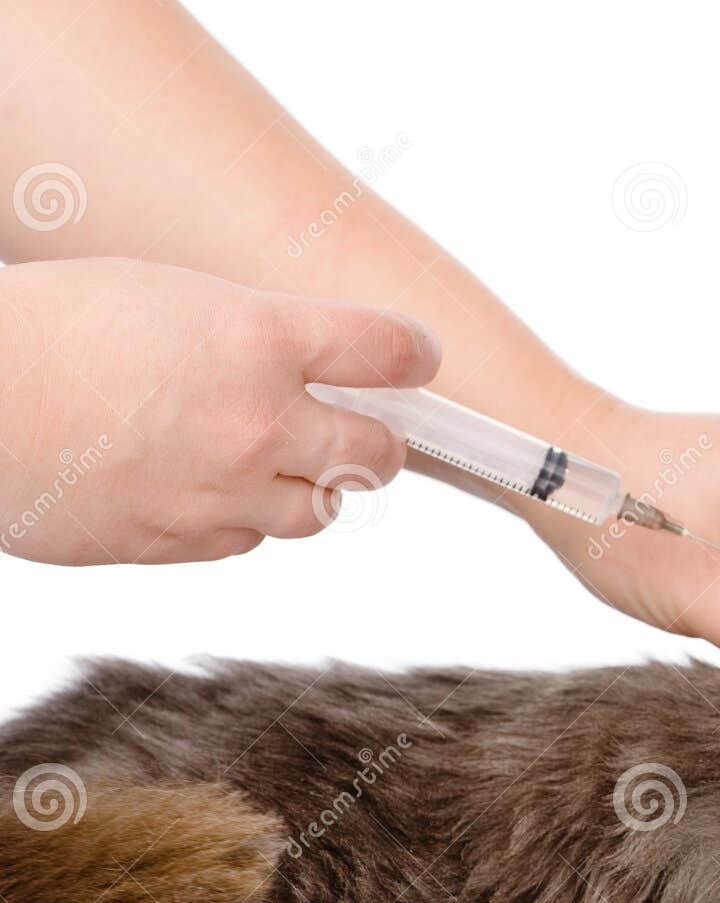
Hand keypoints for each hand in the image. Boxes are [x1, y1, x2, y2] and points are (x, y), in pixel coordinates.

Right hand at [0, 258, 439, 564]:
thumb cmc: (52, 330)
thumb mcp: (169, 296)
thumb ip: (254, 334)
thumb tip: (315, 361)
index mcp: (256, 339)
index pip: (383, 349)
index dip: (412, 353)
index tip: (418, 356)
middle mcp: (257, 422)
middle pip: (378, 454)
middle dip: (381, 444)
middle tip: (370, 433)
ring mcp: (224, 490)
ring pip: (319, 512)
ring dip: (312, 489)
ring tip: (278, 463)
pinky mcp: (183, 540)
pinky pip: (248, 539)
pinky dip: (243, 517)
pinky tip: (206, 485)